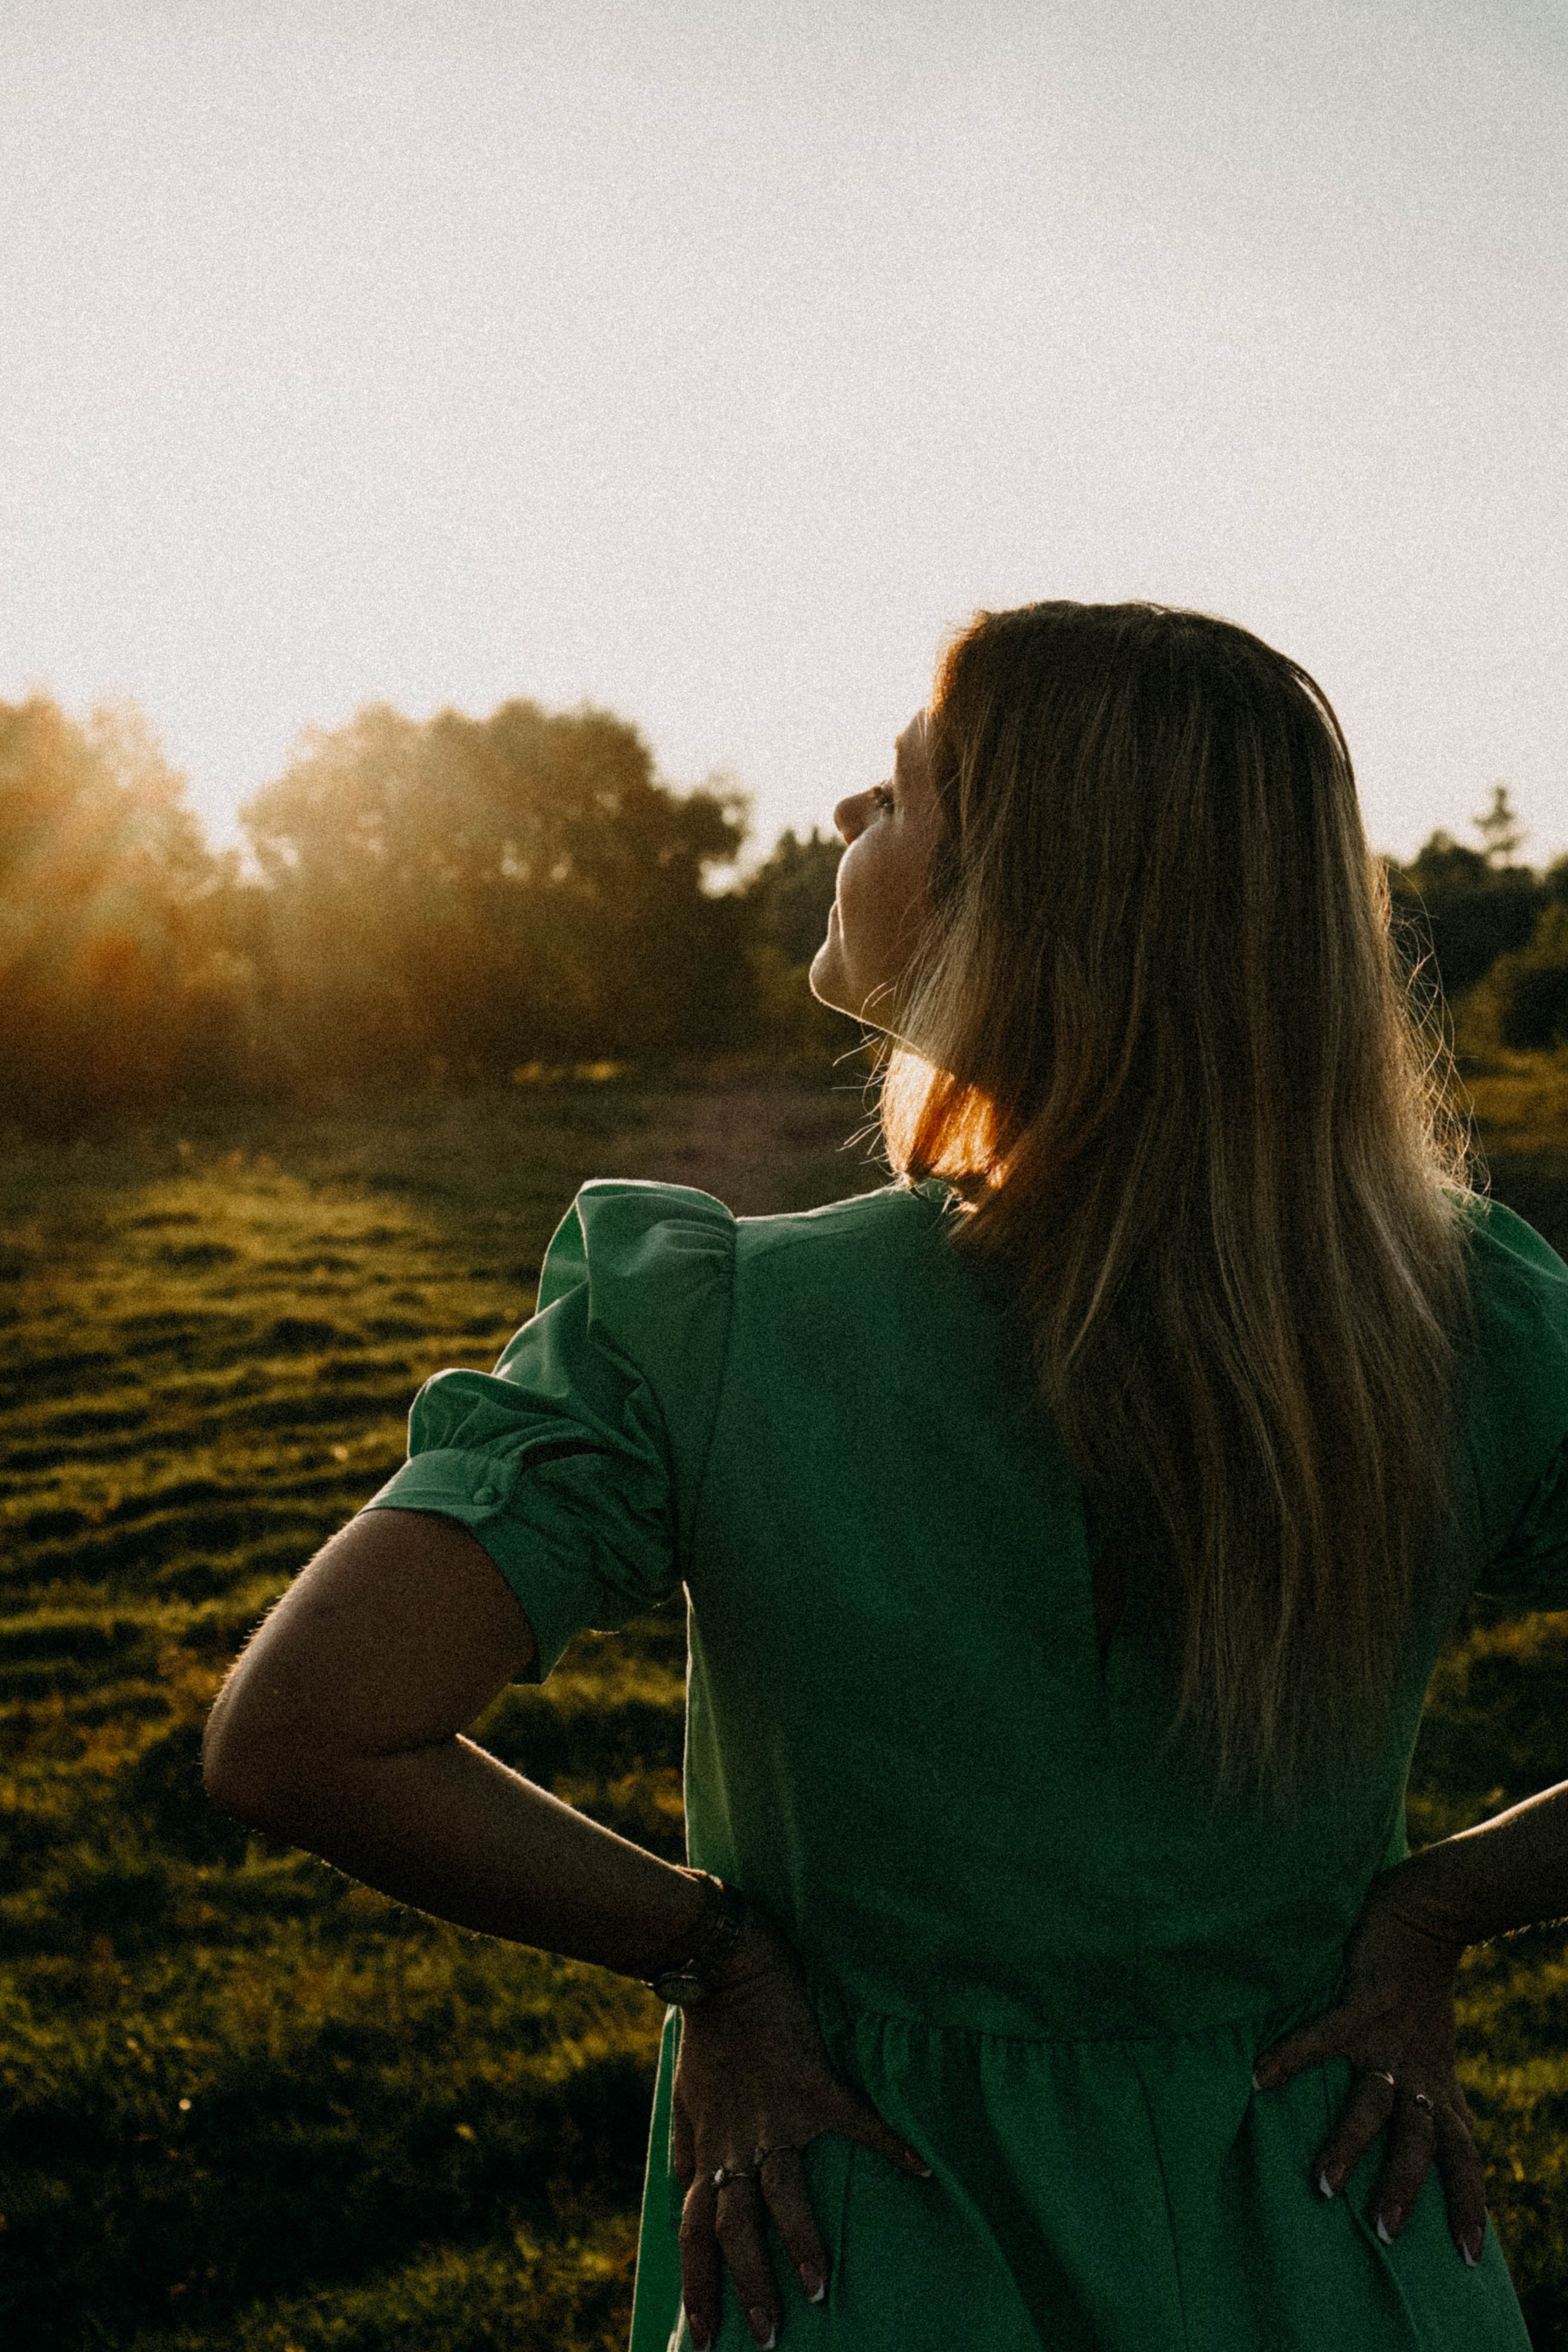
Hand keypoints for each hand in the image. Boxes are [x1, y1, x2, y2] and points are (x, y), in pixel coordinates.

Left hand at [671, 1909, 930, 2348]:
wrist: (728, 1974)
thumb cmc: (709, 2039)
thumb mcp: (686, 2099)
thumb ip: (688, 2148)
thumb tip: (682, 2188)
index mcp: (712, 2150)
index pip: (696, 2233)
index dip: (699, 2284)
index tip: (703, 2336)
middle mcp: (739, 2143)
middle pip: (737, 2228)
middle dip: (749, 2287)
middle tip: (768, 2336)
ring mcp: (777, 2118)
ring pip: (783, 2195)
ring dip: (800, 2244)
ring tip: (820, 2289)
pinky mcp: (813, 2085)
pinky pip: (856, 2122)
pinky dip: (891, 2144)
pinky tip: (922, 2169)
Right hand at [1251, 1863, 1485, 2264]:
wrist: (1428, 1913)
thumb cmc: (1422, 1987)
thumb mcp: (1434, 2048)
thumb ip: (1428, 2091)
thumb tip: (1429, 2140)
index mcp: (1436, 2082)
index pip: (1462, 2153)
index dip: (1469, 2201)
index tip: (1469, 2257)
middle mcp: (1417, 2066)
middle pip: (1421, 2138)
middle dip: (1405, 2186)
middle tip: (1385, 2232)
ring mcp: (1390, 2034)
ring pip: (1376, 2100)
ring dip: (1352, 2143)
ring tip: (1325, 2185)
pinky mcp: (1364, 1997)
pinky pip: (1326, 2034)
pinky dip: (1293, 2056)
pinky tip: (1260, 2076)